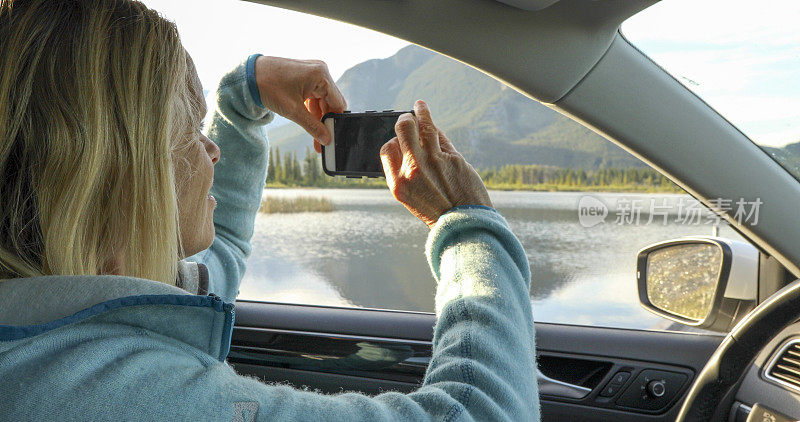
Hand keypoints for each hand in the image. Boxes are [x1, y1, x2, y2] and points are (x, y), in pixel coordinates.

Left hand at [254, 56, 345, 151]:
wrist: (248, 76)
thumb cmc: (268, 87)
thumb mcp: (293, 111)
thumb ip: (313, 126)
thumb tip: (327, 139)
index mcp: (321, 76)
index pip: (338, 103)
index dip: (335, 122)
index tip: (332, 137)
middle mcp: (321, 71)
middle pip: (332, 102)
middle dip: (326, 121)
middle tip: (323, 141)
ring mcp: (314, 72)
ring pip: (324, 100)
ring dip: (319, 117)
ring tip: (315, 136)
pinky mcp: (307, 75)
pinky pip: (315, 95)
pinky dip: (312, 108)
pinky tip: (309, 121)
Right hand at [380, 100, 492, 227]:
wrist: (464, 224)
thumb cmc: (437, 212)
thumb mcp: (410, 198)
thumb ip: (403, 173)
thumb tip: (403, 147)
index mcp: (398, 183)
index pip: (387, 149)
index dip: (392, 141)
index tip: (398, 140)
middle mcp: (414, 169)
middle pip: (404, 129)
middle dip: (404, 119)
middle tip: (408, 117)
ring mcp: (435, 161)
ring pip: (424, 124)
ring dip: (421, 111)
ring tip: (420, 105)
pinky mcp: (453, 157)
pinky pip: (442, 137)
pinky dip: (438, 131)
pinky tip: (436, 127)